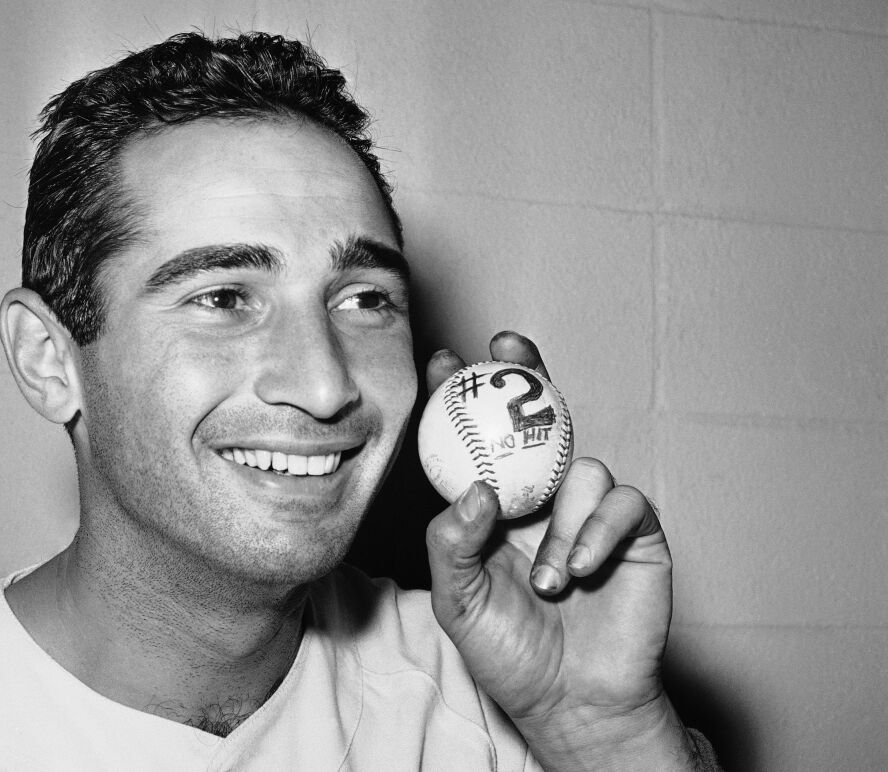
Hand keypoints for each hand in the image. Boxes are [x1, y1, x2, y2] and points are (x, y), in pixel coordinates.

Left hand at [425, 332, 694, 769]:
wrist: (572, 700)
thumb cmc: (510, 652)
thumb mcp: (458, 601)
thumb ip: (451, 543)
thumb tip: (474, 488)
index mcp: (495, 508)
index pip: (478, 441)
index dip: (462, 397)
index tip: (442, 362)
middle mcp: (542, 499)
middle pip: (539, 420)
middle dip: (526, 374)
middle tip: (508, 347)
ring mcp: (589, 512)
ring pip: (582, 467)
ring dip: (561, 524)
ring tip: (549, 580)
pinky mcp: (635, 533)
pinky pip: (623, 504)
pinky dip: (599, 533)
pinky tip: (581, 572)